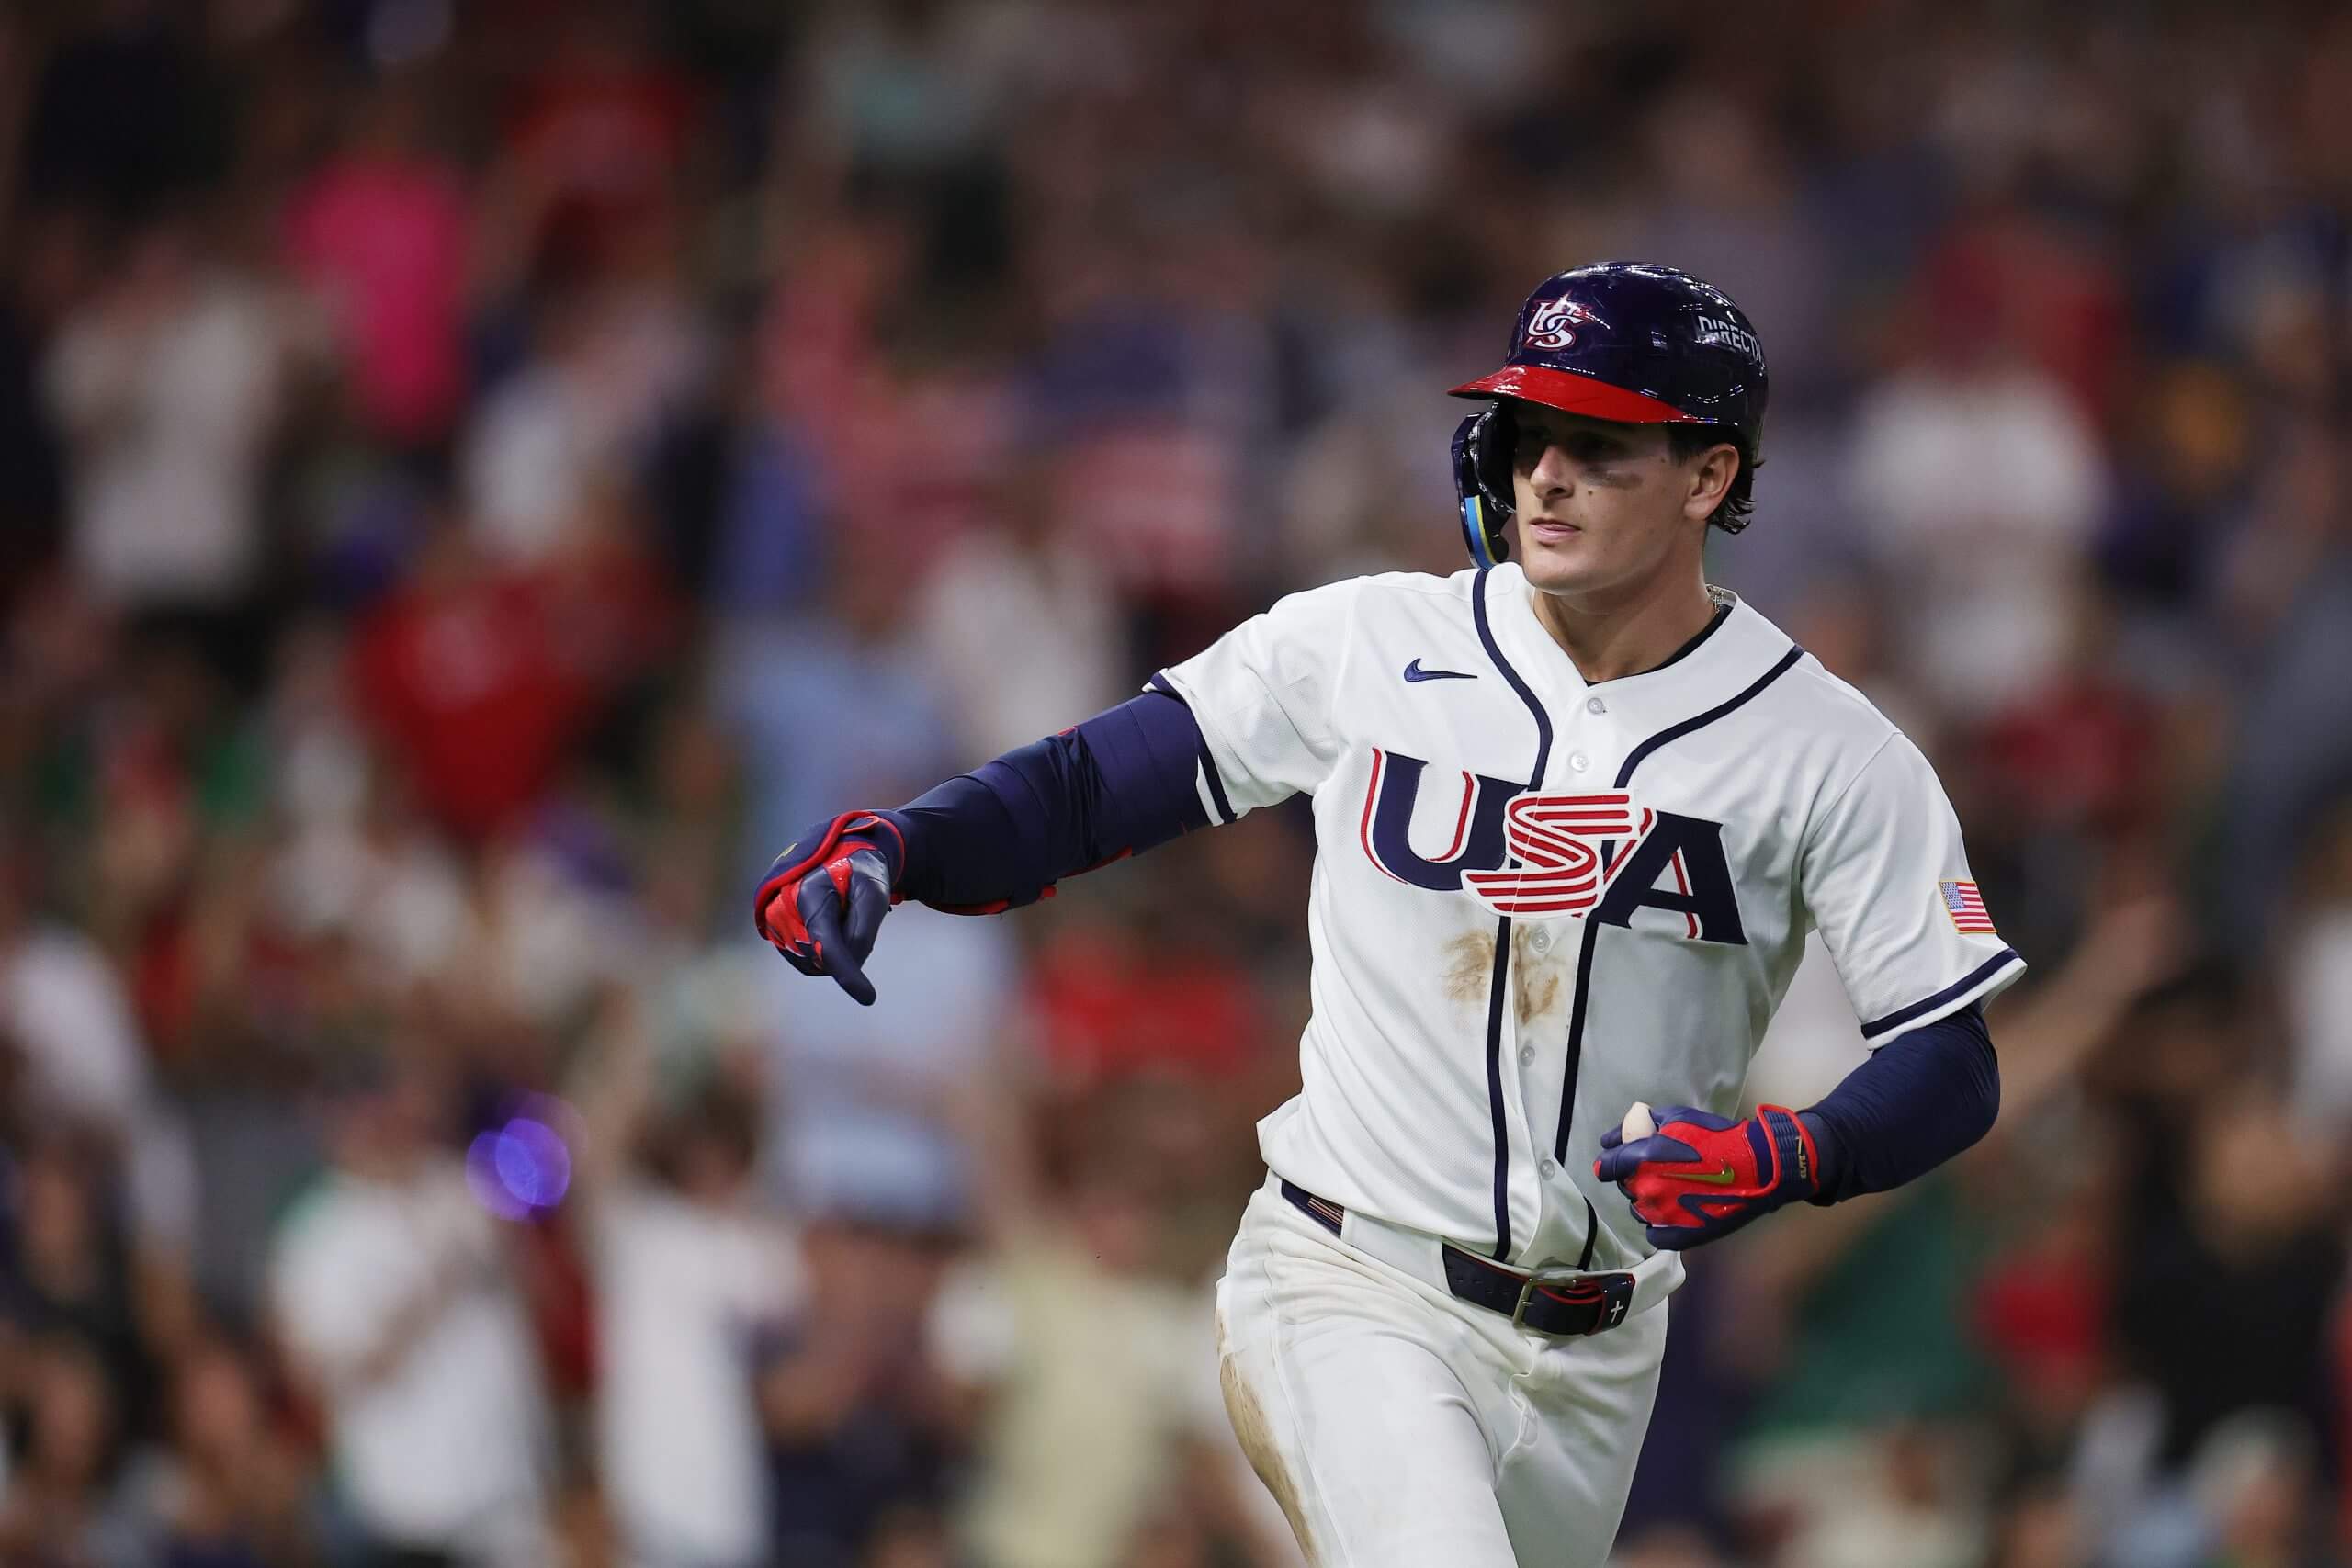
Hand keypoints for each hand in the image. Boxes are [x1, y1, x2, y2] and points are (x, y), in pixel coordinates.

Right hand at [754, 812, 904, 1005]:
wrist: (838, 855)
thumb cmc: (860, 872)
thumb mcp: (874, 892)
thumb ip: (864, 929)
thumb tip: (850, 964)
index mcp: (809, 893)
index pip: (826, 944)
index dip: (847, 973)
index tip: (868, 997)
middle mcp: (783, 910)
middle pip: (824, 957)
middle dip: (848, 947)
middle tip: (856, 914)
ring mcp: (774, 924)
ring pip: (815, 965)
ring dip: (836, 951)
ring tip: (841, 916)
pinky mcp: (774, 935)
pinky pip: (806, 962)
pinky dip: (823, 953)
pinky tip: (830, 926)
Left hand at [1596, 1102, 1819, 1250]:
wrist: (1758, 1168)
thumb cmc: (1718, 1138)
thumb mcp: (1679, 1117)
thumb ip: (1643, 1124)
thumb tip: (1617, 1136)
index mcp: (1643, 1160)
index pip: (1608, 1166)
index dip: (1609, 1162)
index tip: (1612, 1162)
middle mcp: (1647, 1190)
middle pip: (1625, 1187)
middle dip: (1634, 1177)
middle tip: (1656, 1170)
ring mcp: (1663, 1216)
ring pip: (1639, 1211)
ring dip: (1647, 1200)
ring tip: (1670, 1189)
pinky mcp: (1680, 1235)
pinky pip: (1655, 1235)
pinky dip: (1658, 1226)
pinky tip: (1672, 1212)